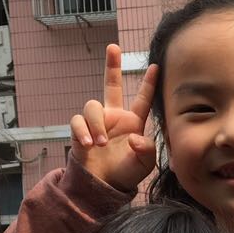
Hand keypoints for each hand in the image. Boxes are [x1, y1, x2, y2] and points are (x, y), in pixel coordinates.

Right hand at [70, 44, 158, 193]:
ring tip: (99, 143)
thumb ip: (147, 150)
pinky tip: (89, 144)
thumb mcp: (144, 164)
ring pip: (91, 106)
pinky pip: (77, 121)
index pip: (142, 99)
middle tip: (113, 46)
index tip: (156, 66)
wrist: (105, 185)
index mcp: (133, 122)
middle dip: (111, 65)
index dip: (149, 83)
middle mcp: (114, 116)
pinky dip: (83, 131)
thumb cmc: (127, 174)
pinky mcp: (80, 130)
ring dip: (96, 124)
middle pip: (110, 84)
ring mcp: (96, 122)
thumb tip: (135, 138)